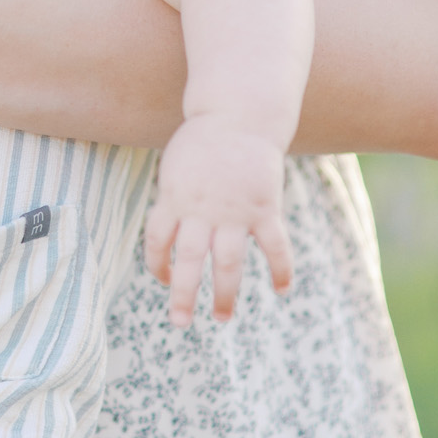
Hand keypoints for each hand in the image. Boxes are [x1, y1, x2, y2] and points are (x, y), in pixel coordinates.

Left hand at [144, 114, 292, 325]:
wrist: (239, 114)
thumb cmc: (204, 142)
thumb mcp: (176, 167)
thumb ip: (174, 199)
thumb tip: (168, 230)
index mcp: (175, 199)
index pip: (156, 239)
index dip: (156, 263)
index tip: (163, 279)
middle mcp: (202, 210)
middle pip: (188, 260)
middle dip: (183, 295)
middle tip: (181, 322)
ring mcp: (234, 211)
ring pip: (227, 261)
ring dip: (225, 293)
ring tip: (222, 318)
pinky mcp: (263, 207)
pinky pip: (273, 244)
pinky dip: (280, 268)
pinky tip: (282, 290)